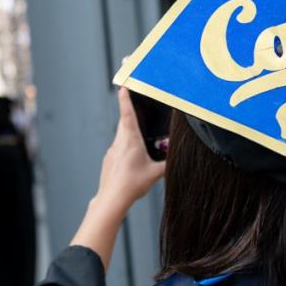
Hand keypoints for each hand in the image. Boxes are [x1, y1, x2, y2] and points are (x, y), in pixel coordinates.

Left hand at [96, 88, 165, 206]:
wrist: (112, 198)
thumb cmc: (132, 185)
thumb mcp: (155, 173)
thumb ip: (167, 163)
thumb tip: (176, 158)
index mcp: (130, 140)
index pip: (127, 114)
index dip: (125, 99)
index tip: (123, 87)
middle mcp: (119, 142)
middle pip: (124, 123)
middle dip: (130, 114)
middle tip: (136, 108)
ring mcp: (112, 151)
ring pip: (121, 136)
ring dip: (129, 133)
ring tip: (140, 139)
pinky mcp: (109, 160)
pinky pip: (118, 148)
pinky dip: (126, 147)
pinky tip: (133, 160)